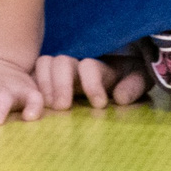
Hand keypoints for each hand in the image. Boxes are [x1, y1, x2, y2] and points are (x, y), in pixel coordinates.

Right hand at [35, 46, 151, 110]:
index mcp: (100, 66)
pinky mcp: (46, 82)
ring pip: (44, 65)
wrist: (122, 80)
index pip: (90, 66)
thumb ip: (134, 86)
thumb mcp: (138, 80)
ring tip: (50, 108)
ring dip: (44, 85)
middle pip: (62, 62)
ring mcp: (59, 72)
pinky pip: (32, 77)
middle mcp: (76, 65)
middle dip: (61, 83)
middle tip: (63, 107)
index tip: (100, 104)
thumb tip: (119, 97)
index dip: (93, 84)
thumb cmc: (128, 81)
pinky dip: (32, 88)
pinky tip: (37, 106)